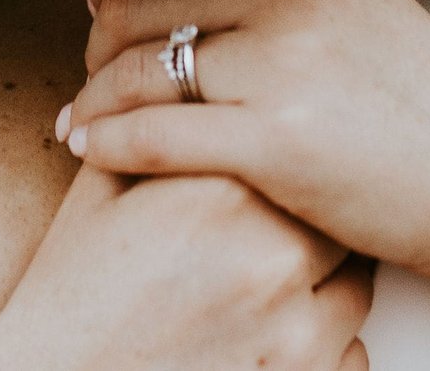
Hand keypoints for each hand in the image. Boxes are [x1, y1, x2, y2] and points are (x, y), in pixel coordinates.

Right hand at [0, 159, 371, 370]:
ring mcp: (295, 329)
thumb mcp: (101, 194)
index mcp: (220, 191)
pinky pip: (354, 354)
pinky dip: (326, 347)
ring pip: (357, 283)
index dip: (284, 158)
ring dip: (324, 283)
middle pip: (333, 211)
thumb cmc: (72, 297)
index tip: (273, 167)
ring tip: (267, 289)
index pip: (293, 145)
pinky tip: (272, 337)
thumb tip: (183, 86)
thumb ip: (153, 129)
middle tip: (271, 230)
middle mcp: (270, 255)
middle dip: (309, 217)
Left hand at [64, 0, 429, 359]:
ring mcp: (284, 66)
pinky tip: (90, 147)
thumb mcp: (361, 11)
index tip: (99, 7)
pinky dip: (109, 140)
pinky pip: (156, 133)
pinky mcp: (277, 140)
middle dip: (100, 40)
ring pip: (141, 69)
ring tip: (79, 117)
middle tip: (90, 70)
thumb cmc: (423, 110)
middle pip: (142, 2)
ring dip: (96, 96)